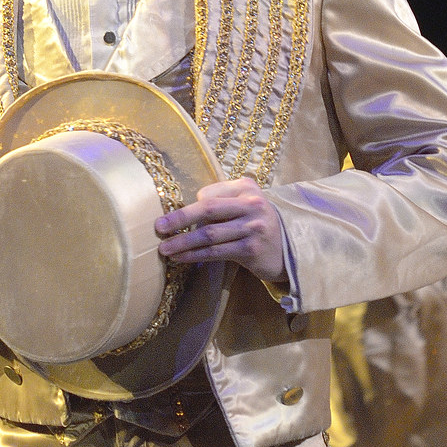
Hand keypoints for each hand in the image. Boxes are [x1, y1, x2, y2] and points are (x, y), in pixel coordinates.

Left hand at [155, 177, 285, 281]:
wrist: (288, 248)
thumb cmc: (257, 222)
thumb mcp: (245, 202)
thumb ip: (221, 199)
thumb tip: (187, 210)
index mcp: (246, 188)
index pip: (210, 194)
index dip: (190, 207)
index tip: (173, 219)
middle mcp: (251, 204)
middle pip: (208, 210)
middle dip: (180, 219)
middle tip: (158, 227)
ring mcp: (252, 227)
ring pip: (209, 234)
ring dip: (183, 242)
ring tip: (164, 249)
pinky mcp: (251, 249)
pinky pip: (216, 252)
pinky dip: (195, 255)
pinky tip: (180, 258)